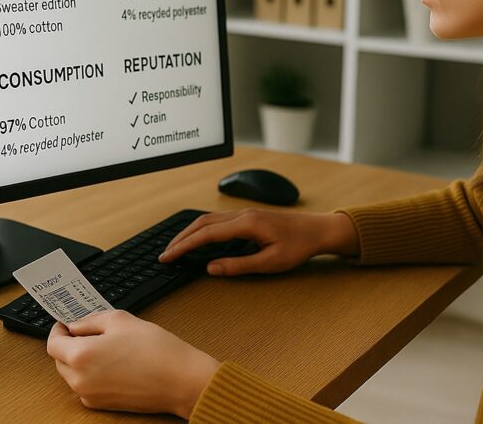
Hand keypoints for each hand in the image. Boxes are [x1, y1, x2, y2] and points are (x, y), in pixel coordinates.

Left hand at [47, 310, 219, 418]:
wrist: (180, 380)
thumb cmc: (155, 349)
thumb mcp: (120, 320)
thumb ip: (90, 321)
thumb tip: (75, 326)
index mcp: (80, 356)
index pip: (53, 343)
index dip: (58, 330)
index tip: (65, 323)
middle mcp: (80, 380)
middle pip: (60, 360)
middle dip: (69, 344)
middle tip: (87, 331)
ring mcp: (90, 396)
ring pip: (72, 374)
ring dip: (79, 359)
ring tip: (104, 346)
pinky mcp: (102, 405)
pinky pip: (86, 386)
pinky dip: (91, 374)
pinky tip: (113, 362)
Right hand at [158, 208, 359, 275]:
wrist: (317, 230)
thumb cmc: (298, 247)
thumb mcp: (270, 263)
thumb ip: (239, 265)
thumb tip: (211, 268)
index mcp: (246, 225)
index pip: (206, 234)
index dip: (184, 246)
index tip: (169, 256)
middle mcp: (242, 214)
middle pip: (202, 223)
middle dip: (181, 238)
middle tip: (165, 254)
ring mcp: (244, 213)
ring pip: (208, 219)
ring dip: (190, 232)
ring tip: (176, 247)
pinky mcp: (248, 216)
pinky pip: (218, 220)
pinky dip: (202, 229)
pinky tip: (198, 238)